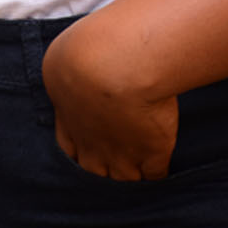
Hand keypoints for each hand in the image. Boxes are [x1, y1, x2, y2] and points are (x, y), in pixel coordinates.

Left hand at [41, 12, 178, 180]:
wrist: (117, 62)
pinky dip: (158, 172)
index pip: (69, 149)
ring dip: (130, 173)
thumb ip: (68, 70)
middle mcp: (93, 144)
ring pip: (124, 179)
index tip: (89, 139)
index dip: (80, 147)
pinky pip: (155, 176)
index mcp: (70, 118)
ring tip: (140, 164)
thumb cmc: (89, 48)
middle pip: (94, 171)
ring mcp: (123, 153)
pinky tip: (161, 162)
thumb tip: (73, 67)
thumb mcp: (66, 55)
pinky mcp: (153, 153)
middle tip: (114, 155)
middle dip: (102, 167)